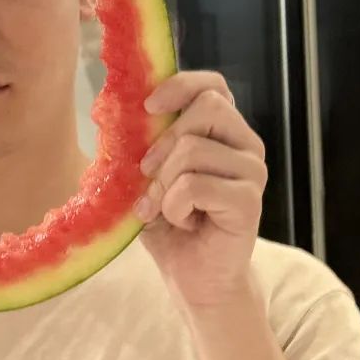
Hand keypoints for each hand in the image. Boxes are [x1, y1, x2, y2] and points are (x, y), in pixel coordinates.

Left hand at [134, 71, 267, 310]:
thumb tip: (108, 110)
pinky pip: (195, 185)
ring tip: (165, 207)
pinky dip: (173, 206)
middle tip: (147, 175)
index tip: (148, 106)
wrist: (191, 275)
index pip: (213, 85)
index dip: (181, 85)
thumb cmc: (167, 220)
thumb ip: (136, 141)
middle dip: (163, 142)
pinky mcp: (250, 201)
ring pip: (193, 149)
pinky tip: (182, 221)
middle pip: (207, 108)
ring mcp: (252, 172)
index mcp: (221, 131)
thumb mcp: (144, 174)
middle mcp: (244, 145)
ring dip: (163, 183)